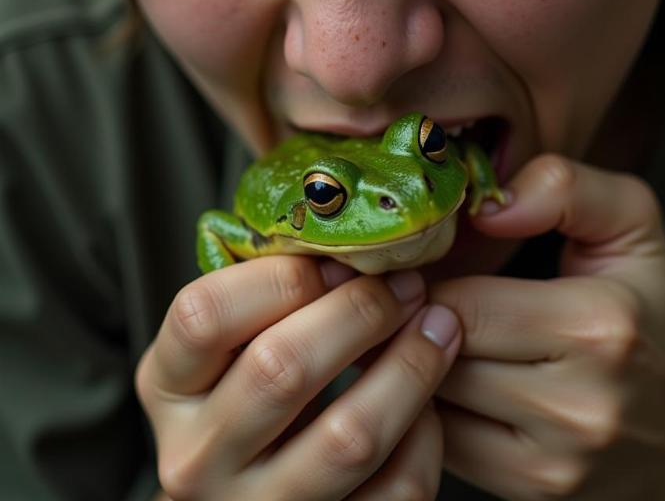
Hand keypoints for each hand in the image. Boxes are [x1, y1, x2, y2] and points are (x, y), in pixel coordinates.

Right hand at [136, 257, 460, 499]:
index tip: (342, 262)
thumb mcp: (232, 343)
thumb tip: (357, 247)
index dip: (283, 277)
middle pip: (282, 367)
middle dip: (361, 312)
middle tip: (406, 285)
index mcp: (167, 386)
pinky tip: (427, 401)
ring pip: (348, 435)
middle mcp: (198, 456)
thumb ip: (271, 295)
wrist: (246, 497)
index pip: (203, 314)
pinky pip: (392, 489)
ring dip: (409, 366)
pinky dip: (424, 435)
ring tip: (438, 325)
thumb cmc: (249, 391)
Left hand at [429, 155, 664, 500]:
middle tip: (413, 299)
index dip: (433, 280)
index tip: (428, 268)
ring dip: (418, 364)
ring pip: (433, 404)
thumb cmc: (649, 310)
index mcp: (600, 326)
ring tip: (430, 334)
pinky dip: (434, 409)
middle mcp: (581, 405)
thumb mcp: (631, 223)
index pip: (462, 303)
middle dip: (418, 321)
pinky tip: (452, 380)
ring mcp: (557, 462)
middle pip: (442, 355)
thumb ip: (564, 188)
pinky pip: (442, 445)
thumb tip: (488, 207)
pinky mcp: (534, 492)